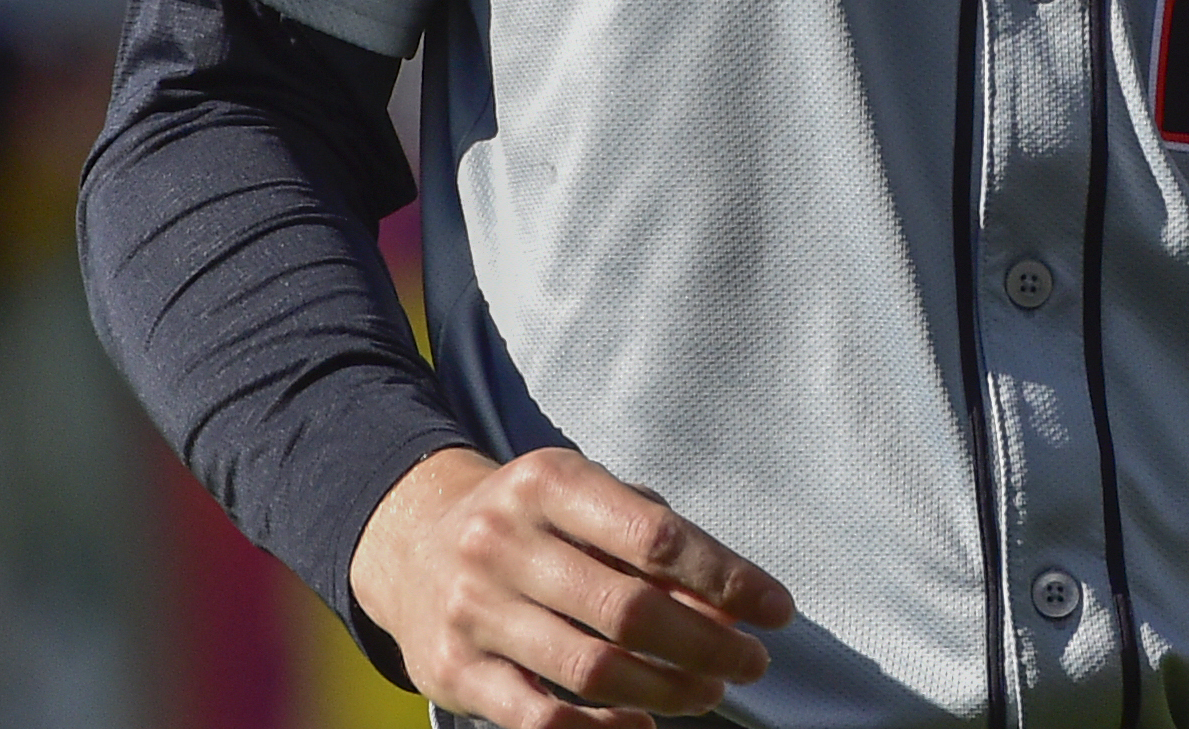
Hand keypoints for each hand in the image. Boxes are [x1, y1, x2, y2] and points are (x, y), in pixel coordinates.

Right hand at [350, 445, 792, 728]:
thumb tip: (731, 607)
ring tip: (709, 692)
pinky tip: (643, 726)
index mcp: (548, 483)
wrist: (410, 542)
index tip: (777, 609)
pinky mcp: (451, 671)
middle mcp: (503, 541)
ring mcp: (472, 609)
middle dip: (706, 644)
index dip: (726, 578)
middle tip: (752, 663)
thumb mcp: (588, 502)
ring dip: (667, 690)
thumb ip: (656, 543)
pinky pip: (539, 718)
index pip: (654, 537)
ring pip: (591, 669)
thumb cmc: (532, 522)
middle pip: (628, 610)